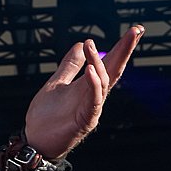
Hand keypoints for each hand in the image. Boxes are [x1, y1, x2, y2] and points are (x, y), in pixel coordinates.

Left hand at [24, 25, 143, 159]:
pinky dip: (94, 85)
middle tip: (135, 31)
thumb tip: (80, 44)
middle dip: (125, 50)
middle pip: (114, 70)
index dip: (121, 47)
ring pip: (103, 83)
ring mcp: (92, 108)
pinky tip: (91, 71)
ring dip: (99, 63)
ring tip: (91, 46)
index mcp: (87, 85)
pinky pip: (94, 101)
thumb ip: (69, 66)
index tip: (135, 30)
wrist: (35, 140)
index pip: (108, 63)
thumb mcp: (56, 83)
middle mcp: (93, 95)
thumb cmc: (46, 116)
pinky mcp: (86, 120)